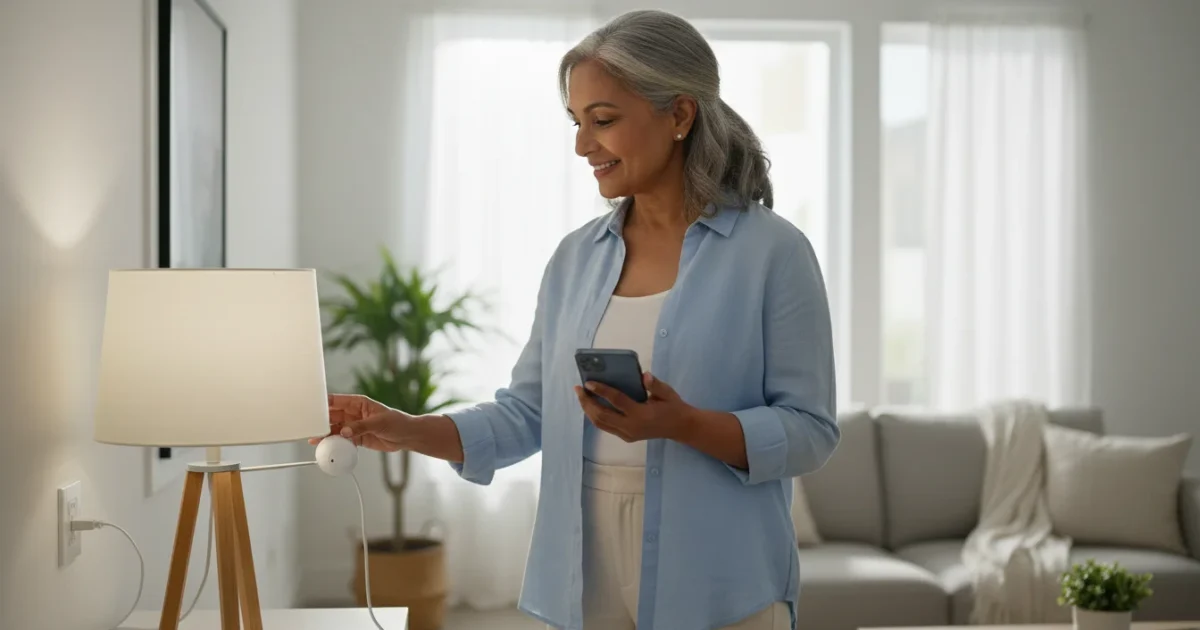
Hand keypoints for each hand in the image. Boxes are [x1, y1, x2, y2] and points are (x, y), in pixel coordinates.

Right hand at [310, 394, 409, 451]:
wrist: (407, 437)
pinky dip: (334, 443)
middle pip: (332, 416)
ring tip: (315, 439)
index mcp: (358, 403)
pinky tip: (326, 446)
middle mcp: (354, 413)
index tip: (312, 408)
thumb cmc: (398, 422)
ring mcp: (354, 426)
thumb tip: (345, 431)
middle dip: (321, 420)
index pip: (337, 401)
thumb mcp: (379, 422)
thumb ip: (361, 426)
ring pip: (335, 429)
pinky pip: (342, 440)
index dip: (324, 403)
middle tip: (310, 427)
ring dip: (325, 434)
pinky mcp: (356, 438)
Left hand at [575, 372, 694, 442]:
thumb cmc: (673, 407)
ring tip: (581, 396)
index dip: (602, 391)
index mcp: (641, 414)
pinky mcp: (626, 437)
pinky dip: (595, 416)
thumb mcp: (667, 393)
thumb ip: (655, 385)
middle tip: (578, 389)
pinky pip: (605, 427)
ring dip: (588, 410)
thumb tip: (644, 375)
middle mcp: (631, 427)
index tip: (588, 383)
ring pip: (601, 423)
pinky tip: (591, 405)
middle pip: (602, 415)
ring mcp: (627, 434)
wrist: (680, 427)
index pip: (617, 401)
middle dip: (587, 402)